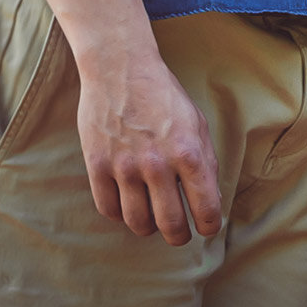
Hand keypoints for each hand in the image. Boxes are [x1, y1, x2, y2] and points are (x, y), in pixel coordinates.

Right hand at [76, 42, 221, 244]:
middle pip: (170, 225)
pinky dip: (120, 214)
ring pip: (138, 223)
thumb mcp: (196, 123)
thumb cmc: (164, 97)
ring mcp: (125, 167)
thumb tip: (208, 200)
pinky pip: (109, 209)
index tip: (207, 228)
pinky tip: (128, 204)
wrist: (120, 70)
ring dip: (148, 227)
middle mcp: (158, 164)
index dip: (209, 225)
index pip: (205, 208)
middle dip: (178, 236)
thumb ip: (204, 162)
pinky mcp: (97, 166)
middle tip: (179, 234)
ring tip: (152, 219)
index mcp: (189, 152)